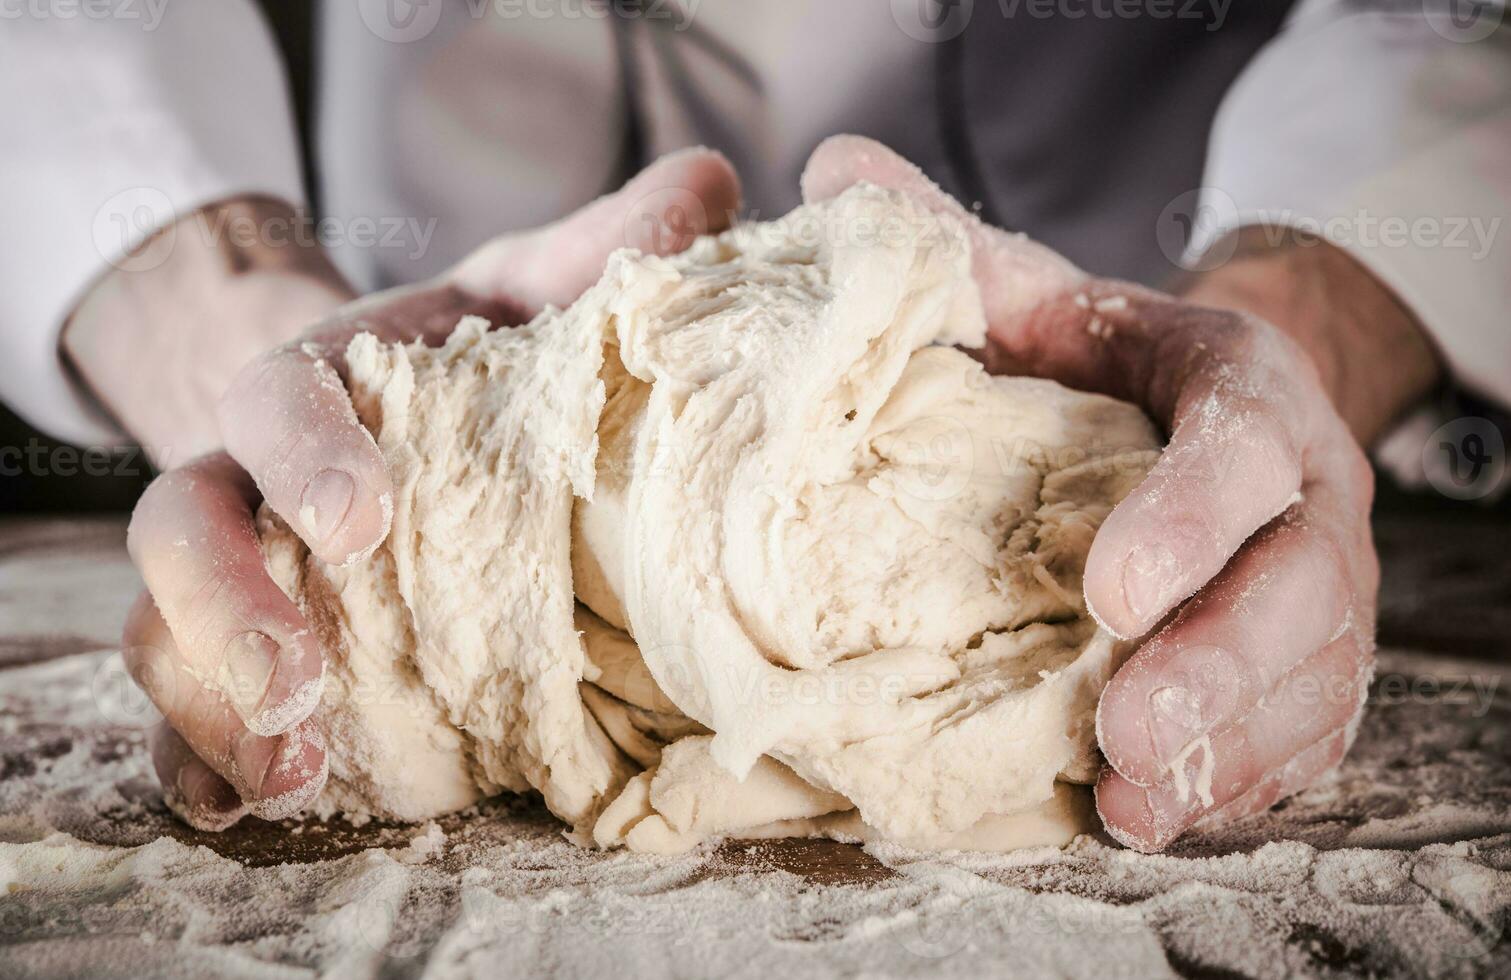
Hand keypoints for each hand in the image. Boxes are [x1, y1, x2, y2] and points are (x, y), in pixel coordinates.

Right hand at [122, 148, 742, 828]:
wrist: (404, 404)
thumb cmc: (479, 350)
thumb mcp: (537, 291)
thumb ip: (609, 247)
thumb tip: (712, 184)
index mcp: (319, 380)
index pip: (275, 398)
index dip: (304, 456)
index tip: (368, 521)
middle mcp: (254, 474)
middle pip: (179, 524)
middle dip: (224, 602)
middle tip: (297, 682)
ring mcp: (242, 565)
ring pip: (166, 625)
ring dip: (210, 701)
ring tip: (285, 773)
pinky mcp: (254, 644)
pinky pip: (193, 703)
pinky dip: (200, 755)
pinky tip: (240, 804)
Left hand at [802, 135, 1438, 850]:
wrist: (1198, 402)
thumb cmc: (1098, 358)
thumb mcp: (1036, 293)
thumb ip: (951, 245)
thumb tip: (832, 170)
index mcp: (1240, 389)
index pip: (1241, 449)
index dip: (1189, 521)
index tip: (1109, 589)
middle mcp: (1300, 494)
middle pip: (1300, 586)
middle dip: (1220, 668)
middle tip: (1127, 732)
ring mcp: (1313, 584)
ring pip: (1311, 677)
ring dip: (1230, 748)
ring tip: (1137, 802)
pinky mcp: (1300, 659)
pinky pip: (1300, 732)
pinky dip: (1237, 782)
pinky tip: (1159, 816)